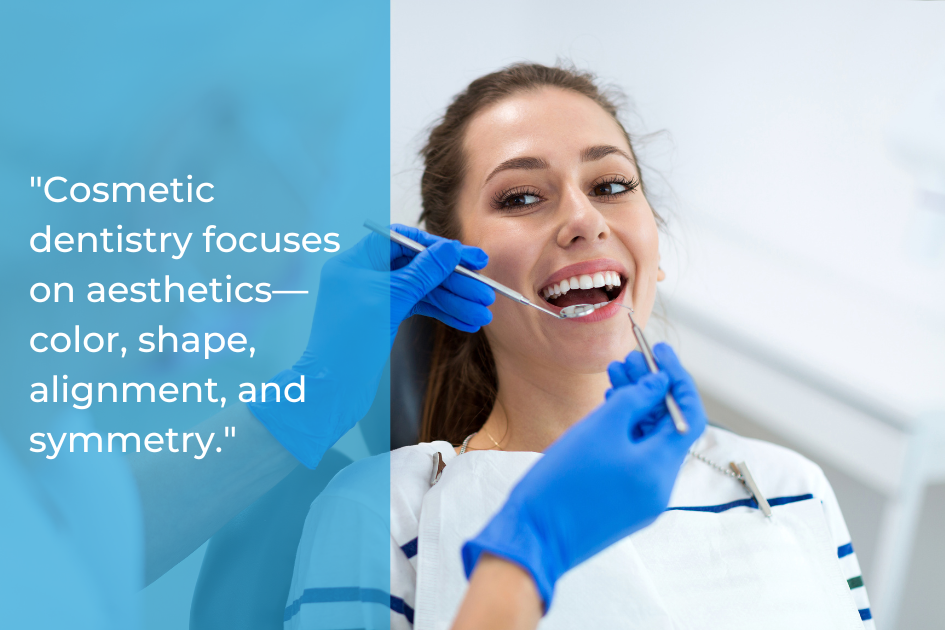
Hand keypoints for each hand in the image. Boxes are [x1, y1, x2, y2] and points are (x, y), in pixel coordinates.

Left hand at [248, 224, 494, 467]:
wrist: (332, 390)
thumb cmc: (350, 341)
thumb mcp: (391, 299)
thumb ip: (424, 272)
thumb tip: (450, 249)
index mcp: (356, 262)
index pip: (403, 240)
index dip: (438, 247)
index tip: (468, 256)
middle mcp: (364, 276)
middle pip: (417, 268)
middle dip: (453, 281)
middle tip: (485, 292)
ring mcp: (375, 299)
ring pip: (421, 292)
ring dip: (453, 302)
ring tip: (483, 314)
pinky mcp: (383, 320)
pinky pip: (417, 309)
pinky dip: (441, 315)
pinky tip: (466, 323)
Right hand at [462, 344, 706, 609]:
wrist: (534, 534)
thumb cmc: (563, 482)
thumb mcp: (599, 428)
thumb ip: (635, 400)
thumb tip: (659, 384)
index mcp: (660, 468)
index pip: (687, 415)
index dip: (676, 379)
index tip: (661, 353)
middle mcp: (659, 485)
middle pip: (666, 427)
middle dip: (650, 389)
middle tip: (630, 359)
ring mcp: (642, 497)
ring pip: (647, 442)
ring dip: (635, 408)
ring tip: (613, 375)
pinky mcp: (623, 502)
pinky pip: (633, 459)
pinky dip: (625, 431)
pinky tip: (607, 407)